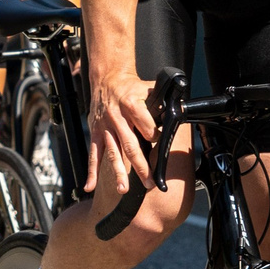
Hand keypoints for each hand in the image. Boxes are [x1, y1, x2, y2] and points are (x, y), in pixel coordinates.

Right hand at [85, 66, 160, 199]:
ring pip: (112, 153)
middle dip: (140, 166)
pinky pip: (94, 154)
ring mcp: (105, 127)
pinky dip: (92, 171)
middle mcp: (117, 118)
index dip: (155, 137)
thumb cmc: (130, 87)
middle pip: (130, 145)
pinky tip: (90, 186)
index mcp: (131, 105)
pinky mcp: (95, 133)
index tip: (161, 146)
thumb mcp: (148, 89)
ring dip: (118, 172)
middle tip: (149, 182)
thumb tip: (180, 111)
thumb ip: (162, 102)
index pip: (146, 127)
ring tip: (123, 189)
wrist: (107, 79)